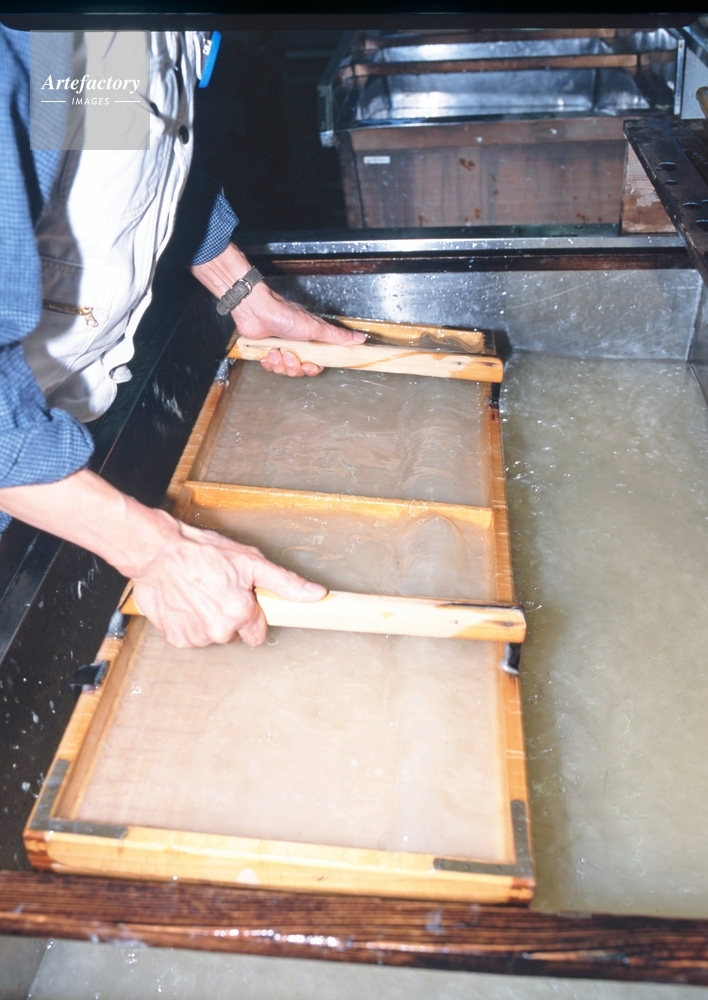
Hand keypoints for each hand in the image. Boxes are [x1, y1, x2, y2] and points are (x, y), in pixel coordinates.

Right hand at [0, 470, 326, 649]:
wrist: (157, 551)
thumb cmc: (201, 551)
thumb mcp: (249, 561)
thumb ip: (284, 583)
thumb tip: (315, 594)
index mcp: (241, 613)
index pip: (257, 633)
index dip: (251, 614)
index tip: (242, 600)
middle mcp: (219, 630)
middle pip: (234, 634)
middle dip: (230, 616)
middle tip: (218, 590)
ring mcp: (196, 636)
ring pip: (212, 635)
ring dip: (208, 619)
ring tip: (199, 593)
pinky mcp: (174, 637)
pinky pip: (189, 636)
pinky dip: (188, 622)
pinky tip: (185, 601)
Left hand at [190, 244, 365, 377]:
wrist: (257, 309)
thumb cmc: (285, 314)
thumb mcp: (316, 327)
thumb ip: (338, 336)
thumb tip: (361, 339)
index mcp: (310, 341)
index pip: (316, 364)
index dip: (312, 369)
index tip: (309, 365)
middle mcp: (297, 346)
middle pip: (300, 370)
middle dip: (294, 367)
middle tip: (289, 355)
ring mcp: (281, 349)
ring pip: (284, 370)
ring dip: (279, 363)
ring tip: (276, 351)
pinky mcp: (266, 351)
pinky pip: (270, 367)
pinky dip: (268, 362)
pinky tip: (267, 353)